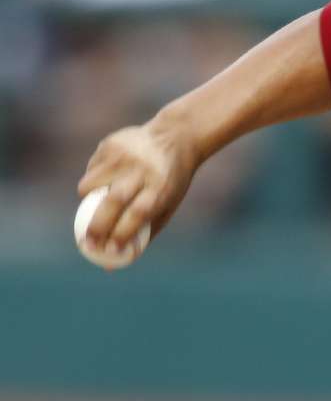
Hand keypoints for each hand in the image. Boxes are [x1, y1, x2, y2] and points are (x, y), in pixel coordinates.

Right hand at [76, 115, 200, 252]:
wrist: (175, 137)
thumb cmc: (170, 181)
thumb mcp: (167, 204)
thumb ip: (145, 232)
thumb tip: (113, 263)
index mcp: (161, 187)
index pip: (138, 214)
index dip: (122, 234)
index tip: (109, 251)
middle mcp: (142, 171)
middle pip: (113, 201)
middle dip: (96, 226)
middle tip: (86, 243)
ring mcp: (124, 156)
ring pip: (91, 185)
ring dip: (88, 198)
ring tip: (96, 201)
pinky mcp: (109, 144)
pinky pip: (91, 169)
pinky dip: (92, 179)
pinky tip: (108, 175)